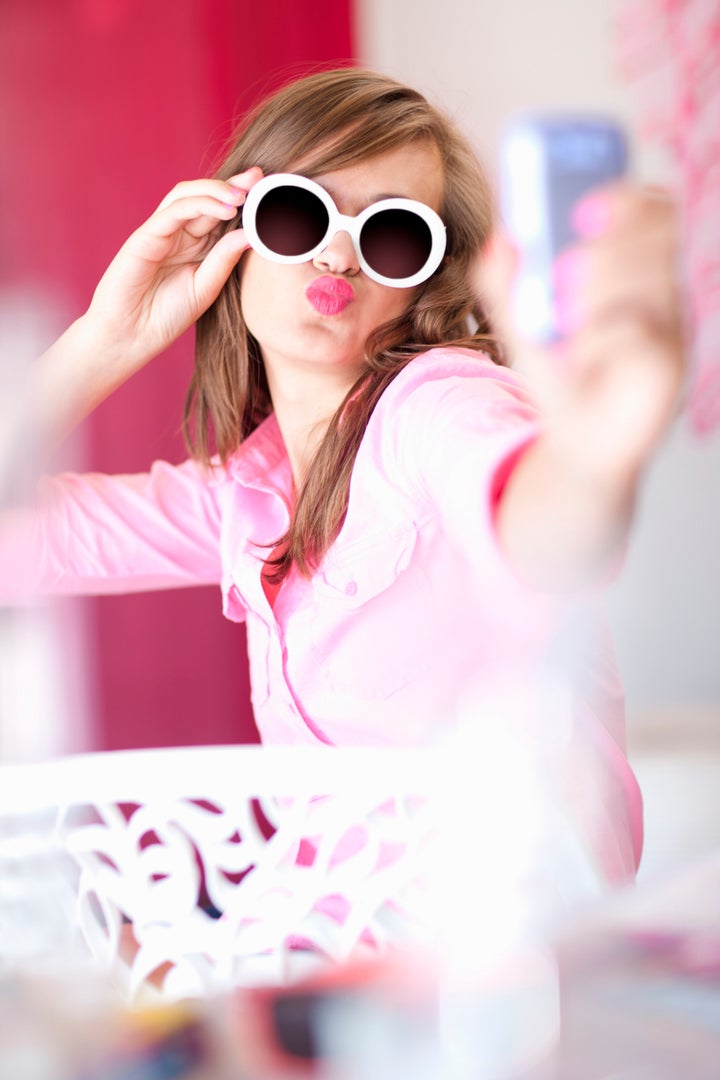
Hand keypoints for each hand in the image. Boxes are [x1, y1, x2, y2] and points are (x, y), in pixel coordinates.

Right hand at [83, 166, 262, 371]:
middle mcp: (180, 234)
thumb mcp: (206, 287)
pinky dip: (199, 205)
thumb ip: (225, 259)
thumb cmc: (166, 316)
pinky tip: (224, 208)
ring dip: (216, 190)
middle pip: (205, 197)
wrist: (131, 336)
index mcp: (197, 245)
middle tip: (259, 180)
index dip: (242, 200)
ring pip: (187, 196)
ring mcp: (162, 232)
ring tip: (243, 195)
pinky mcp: (145, 236)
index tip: (268, 190)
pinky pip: (173, 211)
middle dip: (233, 186)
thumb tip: (252, 234)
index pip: (219, 213)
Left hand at [479, 182, 685, 483]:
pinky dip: (599, 337)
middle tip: (563, 271)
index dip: (624, 197)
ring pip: (645, 279)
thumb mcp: (520, 330)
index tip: (581, 207)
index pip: (652, 210)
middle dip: (604, 246)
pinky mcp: (669, 362)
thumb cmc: (561, 379)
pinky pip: (637, 327)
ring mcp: (671, 326)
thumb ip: (504, 285)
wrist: (578, 446)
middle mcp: (661, 292)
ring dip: (595, 293)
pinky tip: (586, 357)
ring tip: (567, 322)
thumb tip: (498, 240)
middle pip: (656, 234)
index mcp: (634, 270)